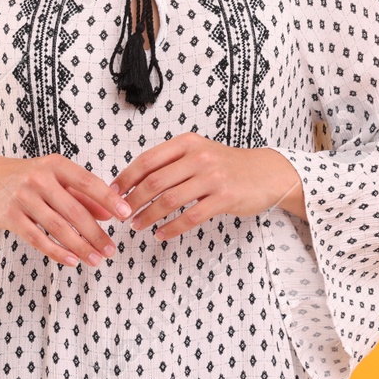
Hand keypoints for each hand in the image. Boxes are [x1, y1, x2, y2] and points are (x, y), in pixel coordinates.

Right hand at [0, 155, 133, 266]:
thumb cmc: (26, 178)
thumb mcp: (54, 178)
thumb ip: (81, 194)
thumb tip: (108, 213)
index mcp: (55, 165)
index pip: (88, 182)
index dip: (108, 199)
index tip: (125, 213)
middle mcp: (39, 179)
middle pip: (74, 211)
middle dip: (96, 233)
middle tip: (111, 249)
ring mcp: (23, 197)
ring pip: (58, 228)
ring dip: (80, 247)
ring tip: (96, 259)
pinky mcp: (11, 216)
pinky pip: (38, 238)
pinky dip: (57, 252)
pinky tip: (72, 261)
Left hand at [108, 133, 302, 240]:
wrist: (266, 173)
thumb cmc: (226, 165)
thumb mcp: (198, 153)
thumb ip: (171, 162)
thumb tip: (134, 180)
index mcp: (187, 143)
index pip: (147, 160)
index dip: (126, 178)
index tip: (112, 193)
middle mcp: (199, 157)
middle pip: (155, 182)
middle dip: (133, 201)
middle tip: (121, 214)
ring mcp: (212, 177)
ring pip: (170, 200)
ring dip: (149, 216)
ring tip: (138, 225)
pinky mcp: (224, 198)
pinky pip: (191, 217)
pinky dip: (172, 228)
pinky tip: (162, 234)